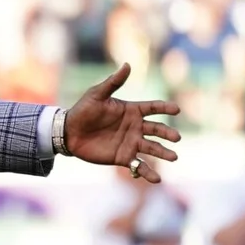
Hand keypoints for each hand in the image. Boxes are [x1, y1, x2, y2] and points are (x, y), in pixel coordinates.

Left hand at [63, 64, 181, 182]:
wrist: (68, 132)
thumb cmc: (83, 110)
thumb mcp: (97, 94)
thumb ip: (113, 82)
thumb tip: (127, 65)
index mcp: (132, 111)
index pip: (153, 108)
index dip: (165, 108)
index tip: (176, 109)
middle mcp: (135, 127)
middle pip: (157, 130)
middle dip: (167, 134)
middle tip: (177, 138)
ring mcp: (131, 143)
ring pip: (152, 148)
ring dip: (163, 152)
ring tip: (173, 157)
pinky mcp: (123, 157)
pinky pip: (138, 165)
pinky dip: (148, 173)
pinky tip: (157, 179)